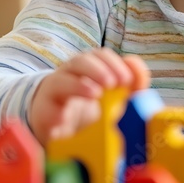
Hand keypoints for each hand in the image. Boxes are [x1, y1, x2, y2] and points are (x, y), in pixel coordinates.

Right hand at [29, 48, 149, 143]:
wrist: (54, 126)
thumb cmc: (86, 106)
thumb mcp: (113, 96)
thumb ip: (131, 84)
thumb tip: (140, 74)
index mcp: (87, 69)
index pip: (100, 56)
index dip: (114, 63)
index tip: (126, 80)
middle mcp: (69, 75)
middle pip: (79, 61)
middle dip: (97, 69)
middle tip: (112, 83)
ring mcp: (54, 93)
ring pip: (60, 80)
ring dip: (78, 85)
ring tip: (95, 95)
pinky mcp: (43, 113)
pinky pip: (46, 109)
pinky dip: (56, 113)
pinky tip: (66, 119)